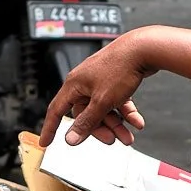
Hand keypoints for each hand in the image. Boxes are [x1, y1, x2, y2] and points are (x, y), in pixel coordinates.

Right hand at [36, 32, 149, 146]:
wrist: (145, 49)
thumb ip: (87, 122)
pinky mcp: (115, 80)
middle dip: (101, 129)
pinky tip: (136, 121)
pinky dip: (126, 113)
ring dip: (116, 124)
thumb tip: (71, 137)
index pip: (56, 110)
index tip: (46, 142)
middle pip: (86, 114)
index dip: (50, 128)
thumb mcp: (102, 101)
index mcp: (75, 84)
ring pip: (104, 110)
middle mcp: (85, 82)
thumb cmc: (121, 66)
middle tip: (112, 140)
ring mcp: (101, 81)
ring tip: (128, 135)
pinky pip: (116, 102)